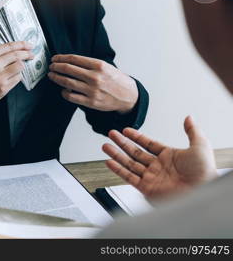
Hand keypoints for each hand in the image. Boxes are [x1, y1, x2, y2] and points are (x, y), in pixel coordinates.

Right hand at [0, 41, 33, 122]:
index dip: (22, 45)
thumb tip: (14, 52)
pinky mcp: (3, 87)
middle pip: (17, 55)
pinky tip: (13, 77)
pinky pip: (17, 79)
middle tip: (31, 54)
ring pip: (20, 67)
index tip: (29, 45)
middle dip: (27, 54)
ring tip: (19, 68)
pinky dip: (17, 77)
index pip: (9, 46)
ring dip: (21, 67)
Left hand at [48, 55, 137, 113]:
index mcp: (98, 65)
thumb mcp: (106, 66)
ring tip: (52, 76)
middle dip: (56, 67)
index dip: (61, 58)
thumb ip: (89, 64)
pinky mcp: (90, 102)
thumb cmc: (116, 80)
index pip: (74, 59)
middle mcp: (94, 77)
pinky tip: (63, 89)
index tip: (55, 58)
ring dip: (56, 78)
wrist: (128, 96)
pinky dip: (64, 92)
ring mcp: (92, 90)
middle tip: (51, 66)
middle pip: (68, 69)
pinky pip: (71, 97)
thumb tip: (70, 62)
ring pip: (67, 82)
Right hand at [102, 116, 216, 199]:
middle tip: (111, 134)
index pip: (148, 144)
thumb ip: (192, 131)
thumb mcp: (200, 146)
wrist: (202, 192)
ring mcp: (152, 178)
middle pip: (135, 153)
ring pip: (129, 164)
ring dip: (116, 155)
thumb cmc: (204, 173)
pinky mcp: (147, 188)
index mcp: (169, 157)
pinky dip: (118, 170)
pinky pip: (129, 177)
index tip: (126, 130)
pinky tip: (110, 162)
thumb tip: (189, 118)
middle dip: (122, 143)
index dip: (137, 137)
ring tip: (105, 146)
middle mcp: (158, 167)